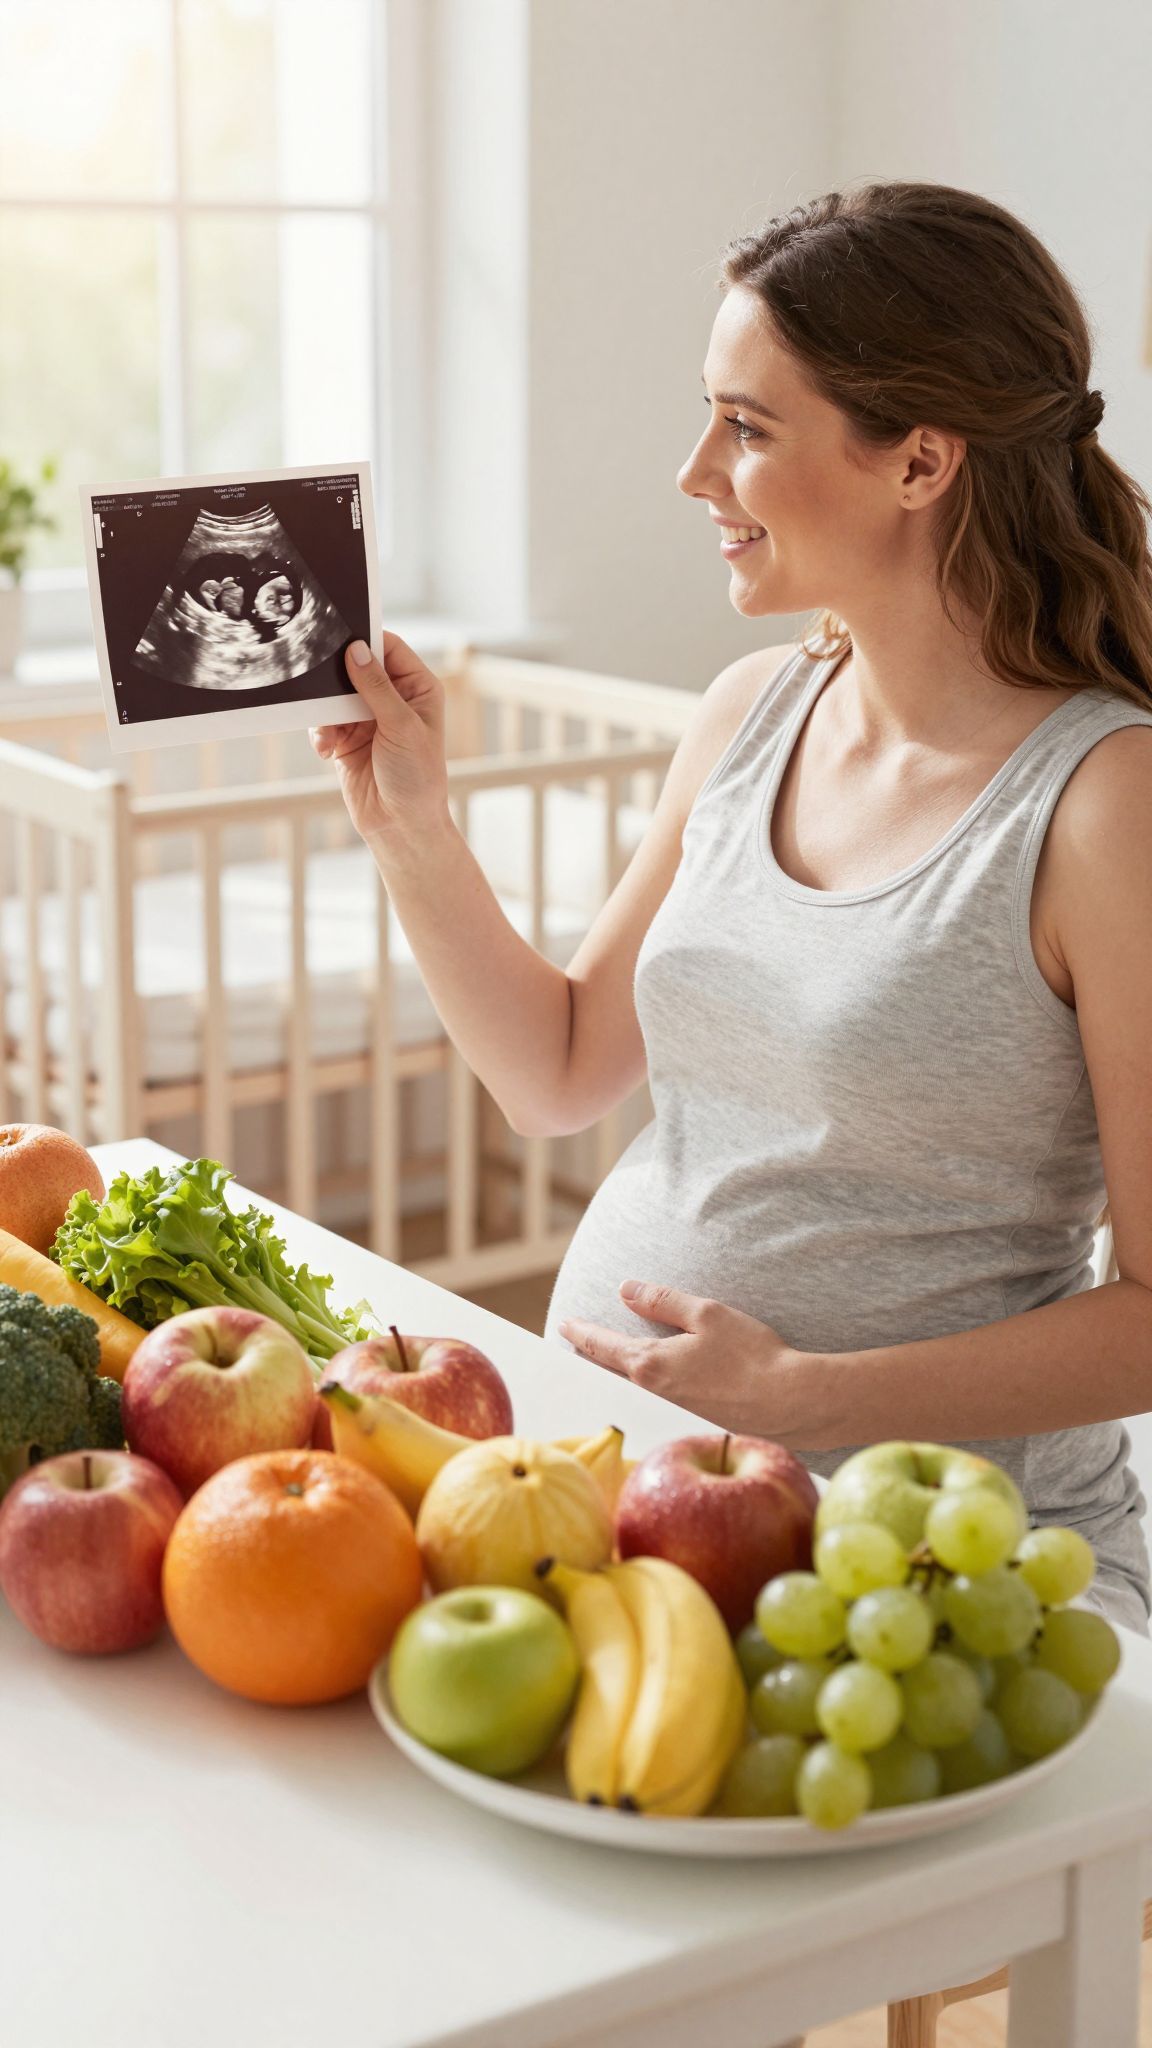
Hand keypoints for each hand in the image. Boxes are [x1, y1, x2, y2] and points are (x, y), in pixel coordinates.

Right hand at [309, 633, 450, 846]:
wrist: (400, 826)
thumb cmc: (417, 777)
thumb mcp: (401, 727)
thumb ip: (376, 687)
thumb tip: (355, 650)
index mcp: (418, 687)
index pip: (389, 647)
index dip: (365, 639)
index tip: (340, 634)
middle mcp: (393, 698)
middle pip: (357, 667)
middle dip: (337, 677)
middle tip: (321, 682)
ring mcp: (368, 718)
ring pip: (335, 695)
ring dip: (326, 712)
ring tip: (330, 733)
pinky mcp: (347, 738)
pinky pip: (324, 722)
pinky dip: (321, 733)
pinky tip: (327, 751)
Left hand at [555, 1281, 820, 1448]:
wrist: (788, 1403)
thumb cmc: (751, 1355)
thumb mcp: (706, 1314)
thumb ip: (663, 1301)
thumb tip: (626, 1289)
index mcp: (650, 1364)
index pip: (602, 1346)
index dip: (580, 1333)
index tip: (563, 1324)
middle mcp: (652, 1393)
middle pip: (608, 1373)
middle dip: (590, 1358)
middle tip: (571, 1346)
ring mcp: (670, 1411)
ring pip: (629, 1390)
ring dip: (612, 1374)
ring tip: (601, 1361)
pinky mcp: (690, 1421)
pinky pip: (651, 1401)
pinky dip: (637, 1388)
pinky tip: (646, 1383)